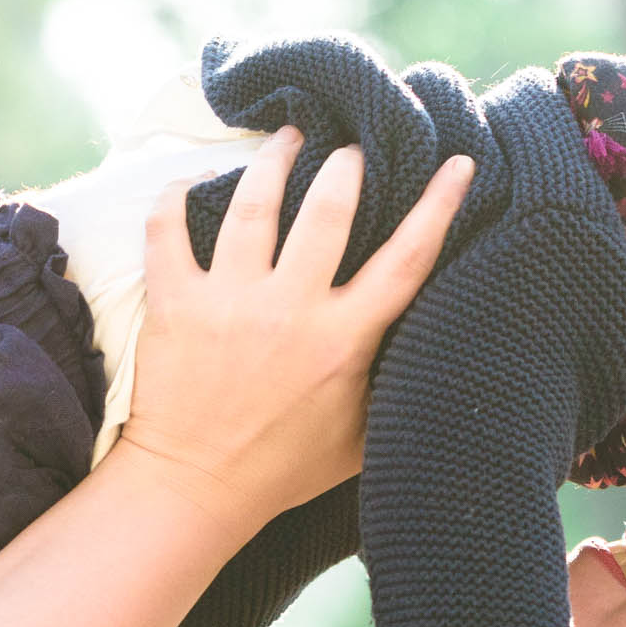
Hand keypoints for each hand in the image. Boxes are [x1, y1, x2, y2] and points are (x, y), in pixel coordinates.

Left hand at [123, 127, 473, 536]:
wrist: (196, 489)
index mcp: (344, 341)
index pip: (406, 260)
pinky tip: (193, 181)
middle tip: (349, 145)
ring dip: (275, 160)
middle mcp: (291, 311)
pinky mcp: (176, 304)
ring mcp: (230, 302)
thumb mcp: (360, 438)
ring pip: (254, 204)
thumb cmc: (283, 469)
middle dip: (346, 164)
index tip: (457, 164)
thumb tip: (431, 353)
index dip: (437, 206)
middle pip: (330, 209)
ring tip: (288, 136)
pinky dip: (176, 197)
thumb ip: (391, 386)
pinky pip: (168, 229)